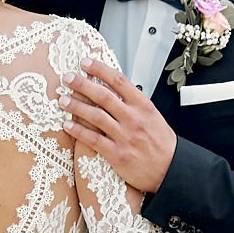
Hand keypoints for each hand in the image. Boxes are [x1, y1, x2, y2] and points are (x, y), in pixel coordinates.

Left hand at [63, 57, 177, 194]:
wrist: (170, 169)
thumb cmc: (161, 144)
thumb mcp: (152, 116)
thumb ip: (134, 103)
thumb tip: (114, 90)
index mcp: (143, 106)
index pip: (118, 80)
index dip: (99, 69)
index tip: (85, 62)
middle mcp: (133, 118)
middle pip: (103, 95)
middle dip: (82, 84)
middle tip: (68, 78)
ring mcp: (124, 136)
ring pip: (95, 116)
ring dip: (76, 106)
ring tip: (63, 100)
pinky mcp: (117, 154)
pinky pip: (93, 139)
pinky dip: (78, 131)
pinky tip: (67, 124)